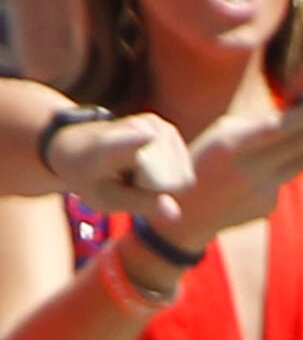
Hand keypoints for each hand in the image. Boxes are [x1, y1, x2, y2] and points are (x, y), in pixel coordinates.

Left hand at [42, 111, 190, 227]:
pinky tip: (146, 168)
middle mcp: (137, 126)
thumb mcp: (104, 198)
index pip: (127, 142)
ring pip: (183, 179)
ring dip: (163, 186)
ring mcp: (158, 126)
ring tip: (133, 174)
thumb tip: (175, 213)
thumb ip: (139, 204)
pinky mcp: (171, 131)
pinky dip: (170, 178)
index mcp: (105, 144)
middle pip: (171, 183)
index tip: (148, 135)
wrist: (79, 145)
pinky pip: (185, 174)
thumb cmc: (88, 177)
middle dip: (156, 192)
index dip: (135, 142)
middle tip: (126, 184)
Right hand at [153, 99, 302, 249]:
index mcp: (231, 146)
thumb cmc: (203, 160)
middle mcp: (249, 171)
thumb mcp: (220, 135)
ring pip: (300, 163)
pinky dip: (294, 164)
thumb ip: (256, 125)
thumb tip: (295, 113)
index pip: (277, 129)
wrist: (187, 211)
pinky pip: (287, 179)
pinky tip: (298, 154)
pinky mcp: (269, 206)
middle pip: (296, 145)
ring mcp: (261, 192)